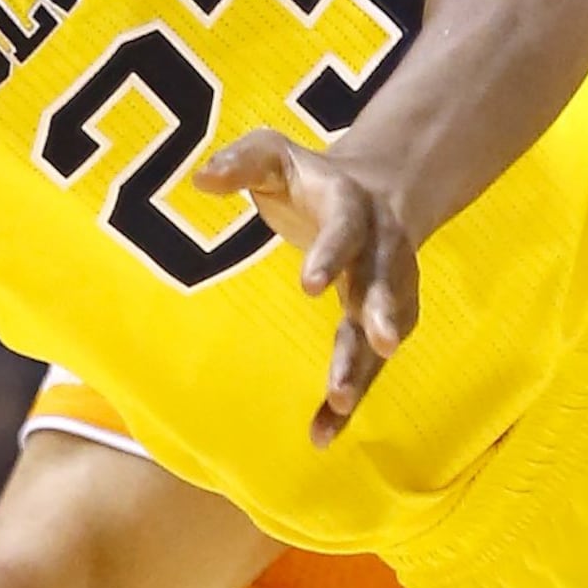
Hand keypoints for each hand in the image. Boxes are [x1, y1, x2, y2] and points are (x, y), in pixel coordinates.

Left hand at [194, 127, 421, 441]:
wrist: (379, 193)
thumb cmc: (309, 180)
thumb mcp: (275, 155)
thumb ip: (242, 161)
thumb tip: (201, 180)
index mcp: (353, 206)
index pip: (347, 228)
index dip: (333, 255)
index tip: (309, 286)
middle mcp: (380, 249)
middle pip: (385, 282)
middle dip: (381, 313)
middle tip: (378, 344)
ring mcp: (386, 289)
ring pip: (385, 329)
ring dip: (368, 365)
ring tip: (340, 402)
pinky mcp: (380, 321)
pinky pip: (372, 361)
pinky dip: (355, 395)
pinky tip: (324, 432)